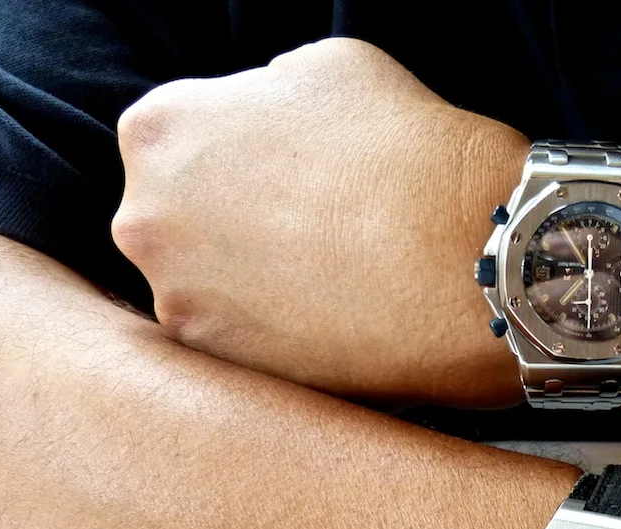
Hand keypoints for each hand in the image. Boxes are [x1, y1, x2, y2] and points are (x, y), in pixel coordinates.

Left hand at [113, 38, 523, 406]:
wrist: (474, 264)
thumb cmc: (411, 154)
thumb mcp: (329, 67)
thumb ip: (264, 94)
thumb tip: (260, 123)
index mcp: (159, 130)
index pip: (178, 139)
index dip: (241, 153)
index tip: (288, 174)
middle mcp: (145, 219)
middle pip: (177, 216)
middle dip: (232, 220)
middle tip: (308, 228)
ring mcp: (180, 302)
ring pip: (204, 284)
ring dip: (250, 280)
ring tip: (327, 277)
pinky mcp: (227, 369)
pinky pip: (237, 342)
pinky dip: (273, 332)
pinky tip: (330, 316)